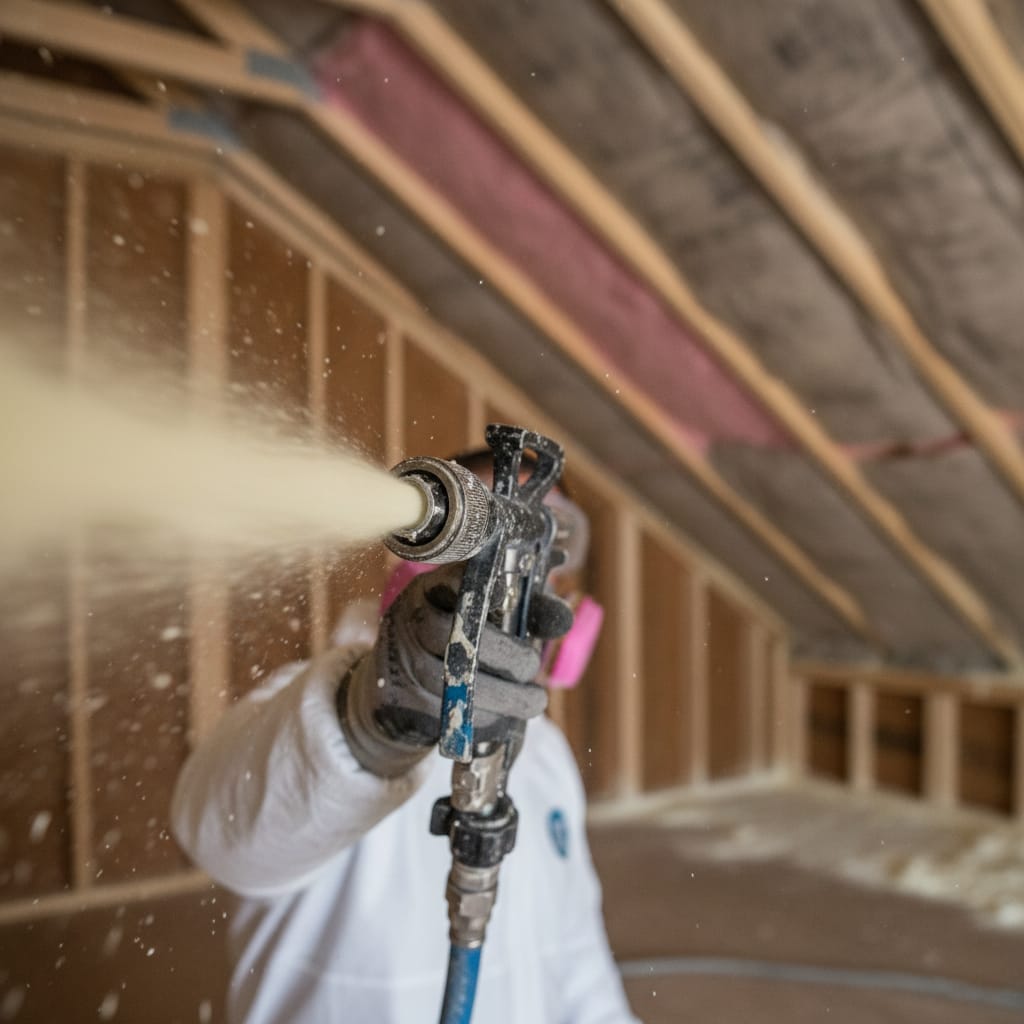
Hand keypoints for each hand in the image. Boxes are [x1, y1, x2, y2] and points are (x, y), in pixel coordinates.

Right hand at [340, 565, 571, 776]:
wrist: (405, 685)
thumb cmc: (460, 641)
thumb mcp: (487, 617)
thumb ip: (526, 612)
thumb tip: (563, 618)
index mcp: (431, 590)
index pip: (449, 580)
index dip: (475, 586)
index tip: (504, 594)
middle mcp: (410, 619)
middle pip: (449, 633)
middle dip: (502, 653)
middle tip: (532, 666)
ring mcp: (400, 659)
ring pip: (450, 680)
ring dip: (501, 695)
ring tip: (534, 701)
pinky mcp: (401, 699)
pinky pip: (444, 712)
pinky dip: (483, 718)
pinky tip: (506, 718)